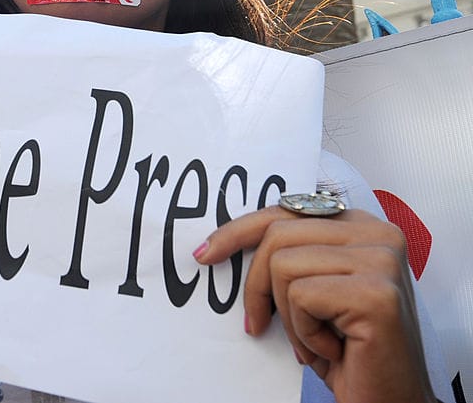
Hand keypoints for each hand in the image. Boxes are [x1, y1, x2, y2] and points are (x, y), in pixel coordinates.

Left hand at [195, 207, 435, 402]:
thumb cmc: (349, 350)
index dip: (238, 231)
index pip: (285, 211)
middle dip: (258, 287)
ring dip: (288, 317)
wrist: (390, 402)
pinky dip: (305, 333)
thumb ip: (290, 254)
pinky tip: (335, 350)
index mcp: (362, 225)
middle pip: (277, 235)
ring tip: (318, 341)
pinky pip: (301, 297)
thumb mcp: (313, 291)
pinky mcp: (376, 293)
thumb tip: (220, 241)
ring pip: (284, 266)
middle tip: (261, 325)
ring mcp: (382, 260)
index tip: (204, 254)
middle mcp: (379, 233)